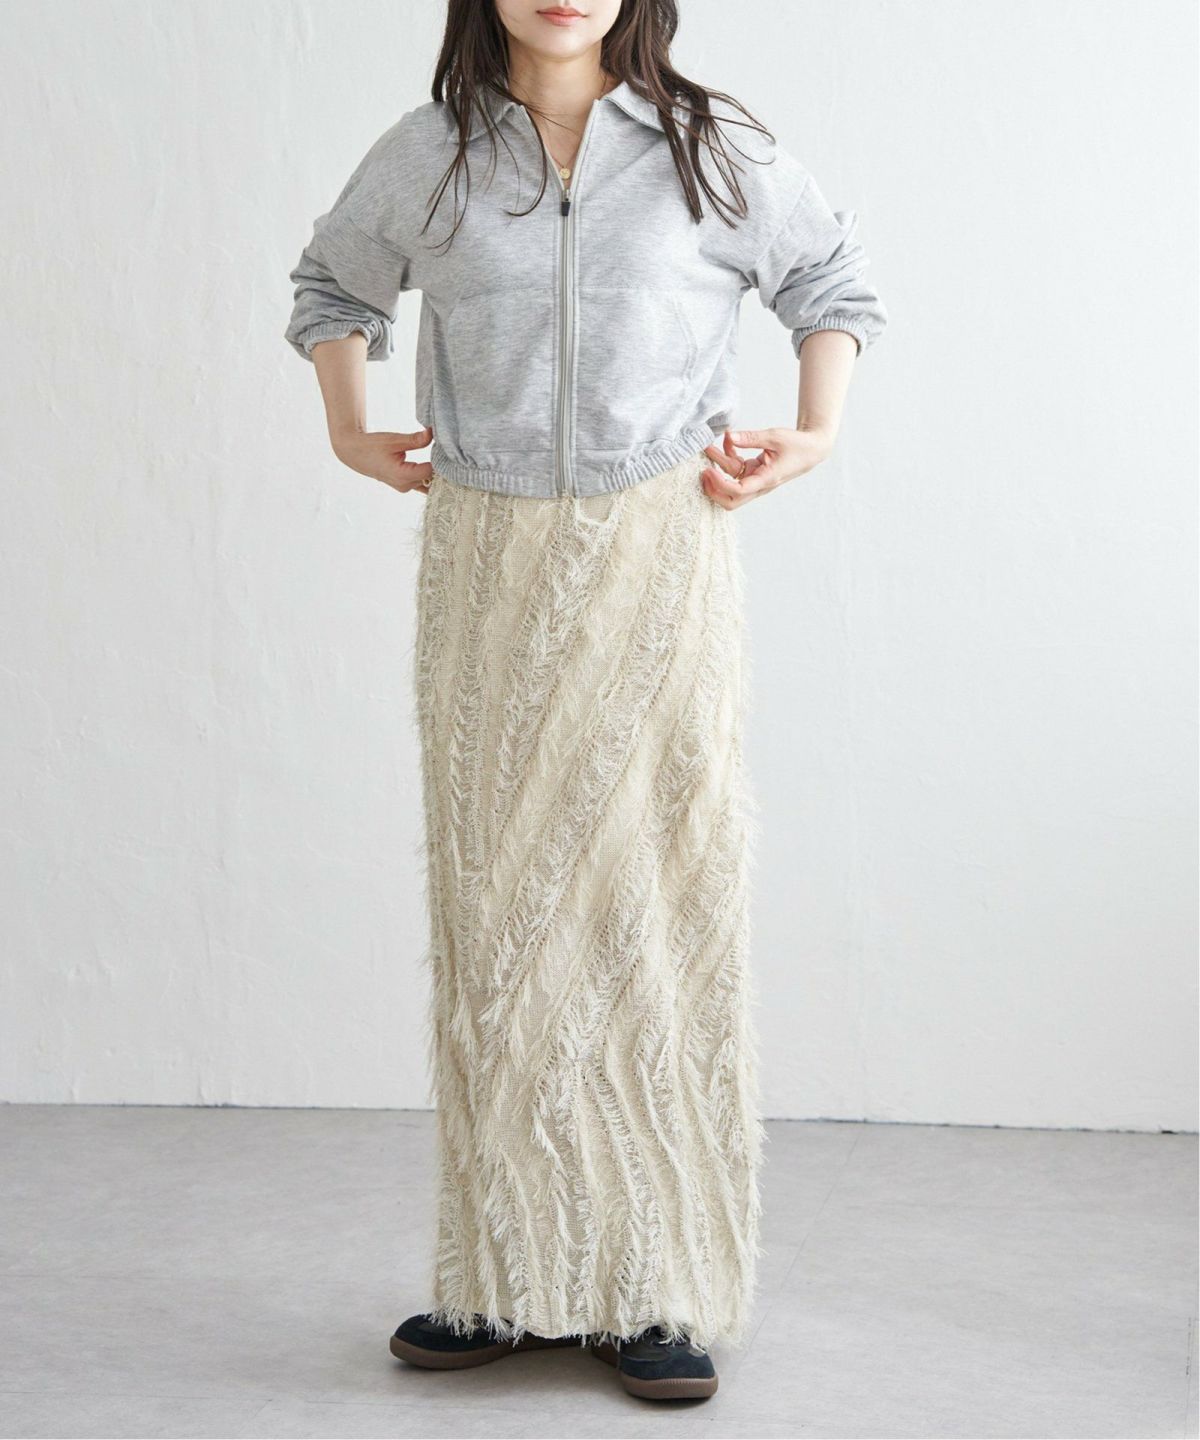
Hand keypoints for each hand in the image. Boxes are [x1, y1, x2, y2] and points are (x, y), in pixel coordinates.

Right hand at [331, 424, 434, 494]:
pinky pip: (423, 484)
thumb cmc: (372, 446)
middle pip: (432, 479)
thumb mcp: (394, 440)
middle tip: (446, 453)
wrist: (355, 453)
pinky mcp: (405, 486)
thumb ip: (415, 439)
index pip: (431, 471)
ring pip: (429, 484)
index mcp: (402, 475)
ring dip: (436, 473)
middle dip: (440, 467)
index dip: (439, 460)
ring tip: (441, 458)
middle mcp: (405, 485)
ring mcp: (405, 488)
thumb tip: (432, 433)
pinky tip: (435, 465)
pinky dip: (429, 476)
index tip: (443, 448)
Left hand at [701, 425, 835, 509]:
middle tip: (702, 472)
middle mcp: (759, 485)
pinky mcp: (754, 474)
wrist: (811, 450)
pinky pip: (736, 472)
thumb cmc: (796, 444)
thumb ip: (750, 437)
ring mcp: (756, 481)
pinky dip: (728, 459)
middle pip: (730, 501)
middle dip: (713, 490)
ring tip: (709, 447)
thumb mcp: (774, 436)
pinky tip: (728, 443)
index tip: (708, 469)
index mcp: (766, 479)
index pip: (738, 491)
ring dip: (718, 467)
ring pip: (730, 484)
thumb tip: (729, 435)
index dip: (720, 484)